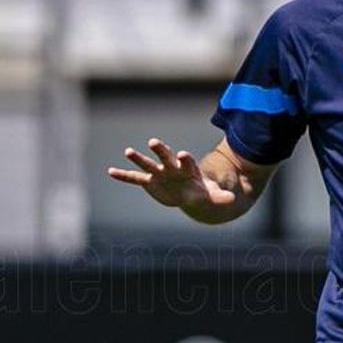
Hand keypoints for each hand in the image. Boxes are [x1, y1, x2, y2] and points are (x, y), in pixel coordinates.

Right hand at [107, 138, 237, 209]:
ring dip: (139, 158)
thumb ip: (220, 196)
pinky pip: (135, 178)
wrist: (190, 194)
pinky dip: (124, 175)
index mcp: (188, 169)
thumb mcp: (212, 196)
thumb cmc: (201, 192)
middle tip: (154, 142)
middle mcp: (172, 167)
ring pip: (148, 164)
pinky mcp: (150, 181)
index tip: (182, 154)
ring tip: (128, 151)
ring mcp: (159, 173)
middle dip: (160, 150)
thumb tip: (232, 199)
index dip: (184, 158)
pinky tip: (111, 171)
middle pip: (165, 156)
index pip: (186, 160)